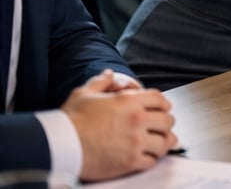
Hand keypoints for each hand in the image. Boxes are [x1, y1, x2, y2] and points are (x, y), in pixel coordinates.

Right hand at [62, 69, 177, 181]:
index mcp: (130, 100)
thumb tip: (109, 74)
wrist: (60, 145)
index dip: (163, 105)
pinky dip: (151, 159)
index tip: (162, 110)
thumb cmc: (71, 119)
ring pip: (164, 142)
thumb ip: (101, 82)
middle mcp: (137, 119)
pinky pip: (152, 160)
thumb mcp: (84, 93)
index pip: (160, 100)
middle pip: (167, 121)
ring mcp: (136, 141)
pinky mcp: (131, 161)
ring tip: (158, 143)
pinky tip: (145, 157)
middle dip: (165, 124)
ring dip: (161, 143)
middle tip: (160, 128)